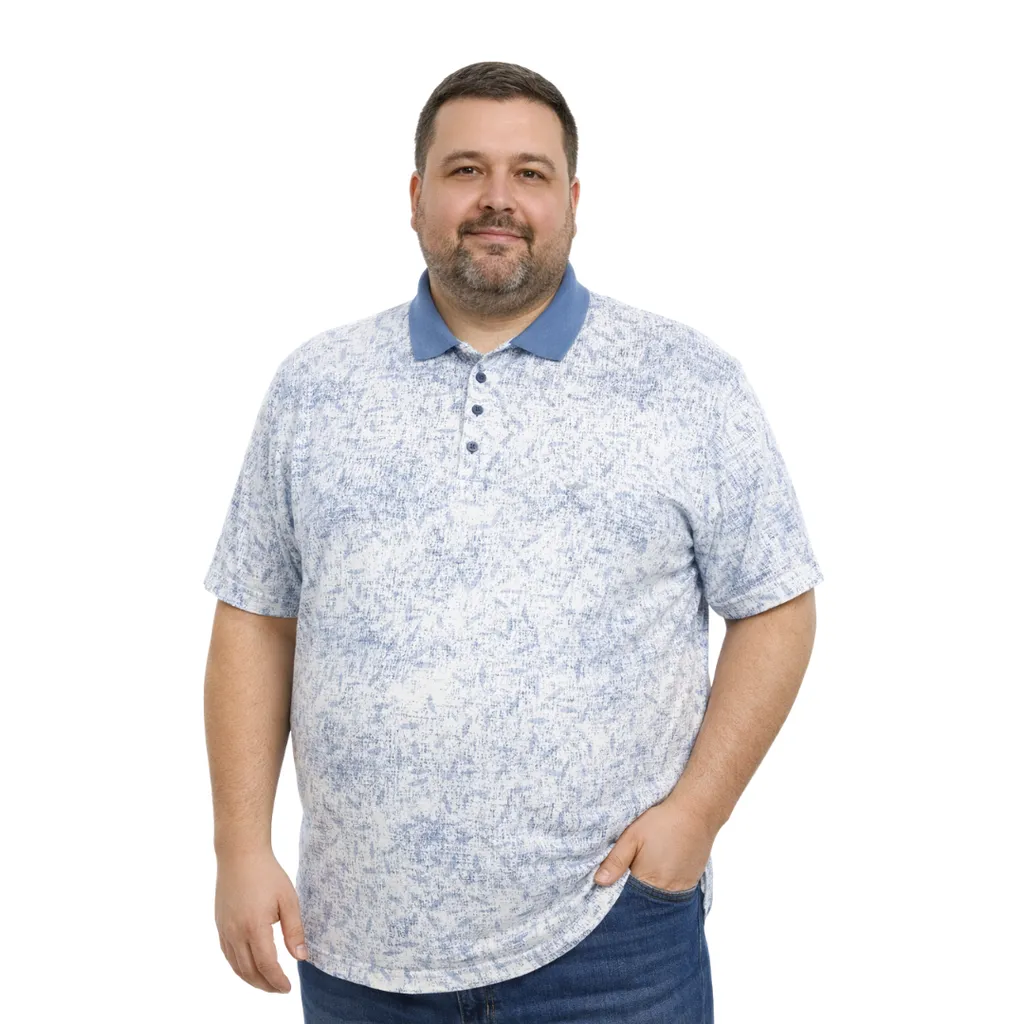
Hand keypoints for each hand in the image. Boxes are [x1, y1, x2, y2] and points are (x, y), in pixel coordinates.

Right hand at [215, 848, 308, 992]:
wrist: (240, 855)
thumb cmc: (268, 874)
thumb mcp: (288, 899)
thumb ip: (294, 930)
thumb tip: (301, 957)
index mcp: (254, 927)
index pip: (266, 965)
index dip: (277, 980)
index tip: (288, 987)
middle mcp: (235, 933)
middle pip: (249, 971)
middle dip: (265, 985)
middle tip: (280, 989)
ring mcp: (224, 930)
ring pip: (236, 966)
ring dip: (251, 979)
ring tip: (267, 983)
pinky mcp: (220, 925)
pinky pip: (228, 954)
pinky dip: (239, 967)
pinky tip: (249, 967)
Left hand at [593, 798, 716, 890]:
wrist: (696, 812)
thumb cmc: (662, 822)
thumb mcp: (632, 836)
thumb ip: (615, 861)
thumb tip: (599, 882)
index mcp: (648, 881)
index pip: (628, 900)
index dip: (619, 893)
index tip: (613, 885)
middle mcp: (666, 891)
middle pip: (645, 901)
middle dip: (634, 893)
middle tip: (631, 872)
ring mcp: (682, 889)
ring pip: (659, 898)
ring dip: (650, 890)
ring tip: (647, 869)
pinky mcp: (692, 882)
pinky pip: (674, 893)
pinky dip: (665, 886)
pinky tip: (661, 870)